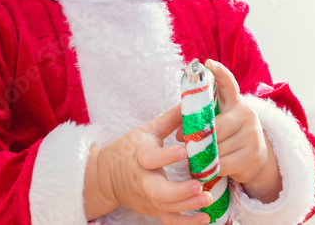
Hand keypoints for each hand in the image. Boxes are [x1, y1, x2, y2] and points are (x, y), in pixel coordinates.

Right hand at [97, 103, 214, 224]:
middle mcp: (142, 180)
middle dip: (179, 191)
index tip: (185, 151)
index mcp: (140, 156)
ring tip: (208, 199)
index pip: (152, 157)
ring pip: (166, 207)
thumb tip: (189, 102)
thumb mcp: (146, 131)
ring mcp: (147, 198)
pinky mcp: (153, 210)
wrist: (106, 176)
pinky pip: (169, 220)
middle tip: (199, 185)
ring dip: (188, 205)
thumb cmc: (128, 149)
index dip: (167, 156)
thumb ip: (169, 120)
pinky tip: (205, 218)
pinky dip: (186, 223)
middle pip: (158, 191)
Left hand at [176, 59, 280, 197]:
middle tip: (184, 143)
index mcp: (235, 103)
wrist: (255, 160)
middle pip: (216, 126)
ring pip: (218, 148)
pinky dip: (211, 168)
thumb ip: (202, 121)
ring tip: (196, 158)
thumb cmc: (229, 138)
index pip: (228, 84)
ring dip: (203, 156)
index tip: (208, 62)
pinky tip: (206, 169)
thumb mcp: (219, 123)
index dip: (219, 73)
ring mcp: (252, 135)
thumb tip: (179, 133)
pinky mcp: (253, 155)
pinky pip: (224, 164)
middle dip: (198, 138)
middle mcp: (246, 115)